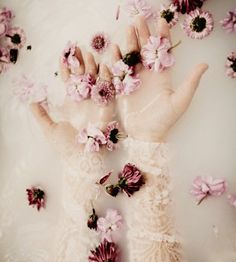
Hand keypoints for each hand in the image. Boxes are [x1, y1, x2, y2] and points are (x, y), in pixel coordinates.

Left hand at [31, 48, 113, 154]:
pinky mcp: (108, 108)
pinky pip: (109, 90)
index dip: (66, 69)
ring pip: (96, 81)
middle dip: (81, 63)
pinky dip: (107, 79)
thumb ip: (41, 115)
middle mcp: (85, 101)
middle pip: (83, 77)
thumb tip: (31, 102)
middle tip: (78, 49)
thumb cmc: (66, 147)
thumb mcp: (49, 129)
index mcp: (72, 103)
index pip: (69, 81)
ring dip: (93, 67)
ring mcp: (96, 103)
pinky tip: (104, 66)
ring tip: (89, 54)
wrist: (82, 160)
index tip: (63, 56)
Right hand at [112, 16, 207, 141]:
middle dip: (143, 35)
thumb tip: (205, 64)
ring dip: (129, 44)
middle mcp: (147, 75)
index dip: (162, 36)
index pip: (162, 52)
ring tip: (128, 30)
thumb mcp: (180, 100)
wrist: (146, 134)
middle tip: (139, 19)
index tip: (161, 21)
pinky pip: (118, 72)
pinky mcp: (123, 88)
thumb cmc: (165, 120)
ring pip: (131, 58)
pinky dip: (116, 61)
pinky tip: (114, 50)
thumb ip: (191, 82)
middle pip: (144, 50)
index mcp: (161, 76)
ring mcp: (134, 81)